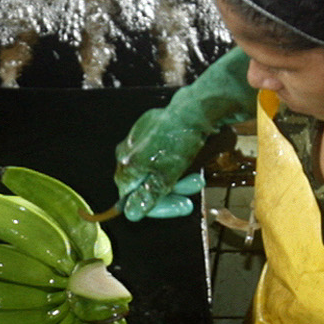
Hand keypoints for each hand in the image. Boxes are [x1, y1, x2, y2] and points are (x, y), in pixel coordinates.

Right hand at [112, 49, 253, 219]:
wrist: (192, 110)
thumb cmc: (178, 144)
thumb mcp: (166, 177)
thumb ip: (147, 197)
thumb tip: (130, 213)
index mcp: (126, 165)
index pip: (132, 198)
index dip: (157, 207)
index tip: (181, 207)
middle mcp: (126, 152)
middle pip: (144, 184)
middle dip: (170, 193)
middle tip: (192, 195)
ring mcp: (136, 139)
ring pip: (153, 170)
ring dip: (176, 180)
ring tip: (197, 180)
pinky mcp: (148, 129)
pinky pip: (157, 155)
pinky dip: (173, 164)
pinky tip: (188, 162)